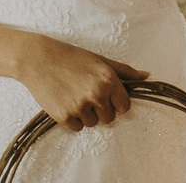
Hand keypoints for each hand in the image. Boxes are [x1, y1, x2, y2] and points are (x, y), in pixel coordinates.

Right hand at [15, 33, 148, 131]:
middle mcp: (97, 95)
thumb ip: (125, 71)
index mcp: (109, 81)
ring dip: (87, 115)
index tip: (109, 98)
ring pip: (93, 123)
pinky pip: (77, 128)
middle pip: (109, 118)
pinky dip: (73, 120)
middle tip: (90, 96)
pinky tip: (67, 103)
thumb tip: (146, 76)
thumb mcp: (101, 60)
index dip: (118, 103)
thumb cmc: (72, 57)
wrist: (39, 60)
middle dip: (102, 110)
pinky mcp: (64, 117)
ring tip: (76, 96)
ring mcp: (80, 107)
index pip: (125, 106)